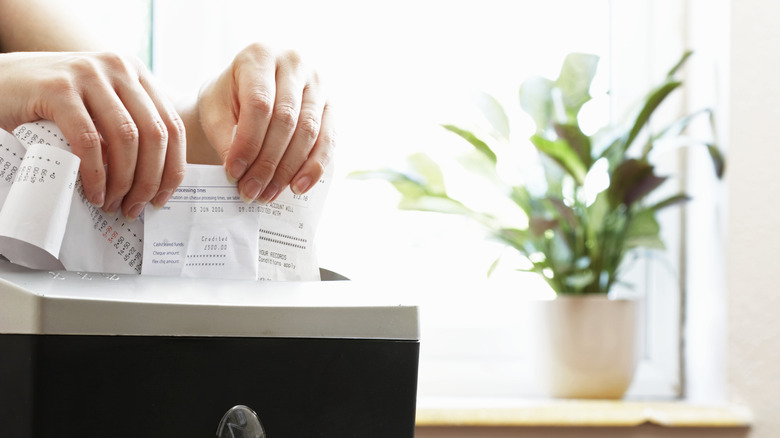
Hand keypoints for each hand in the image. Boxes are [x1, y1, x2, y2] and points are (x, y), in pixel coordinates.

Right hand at [0, 52, 185, 218]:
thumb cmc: (53, 103)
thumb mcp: (101, 105)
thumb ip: (129, 125)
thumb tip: (158, 178)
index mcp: (135, 73)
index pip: (172, 125)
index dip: (173, 167)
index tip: (163, 197)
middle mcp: (118, 68)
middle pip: (154, 134)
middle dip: (150, 180)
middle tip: (135, 207)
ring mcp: (88, 74)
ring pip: (127, 138)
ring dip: (124, 180)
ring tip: (113, 204)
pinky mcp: (58, 89)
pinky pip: (89, 140)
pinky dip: (95, 173)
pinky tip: (94, 193)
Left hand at [195, 43, 334, 202]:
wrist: (251, 85)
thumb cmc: (231, 96)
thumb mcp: (217, 107)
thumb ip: (224, 135)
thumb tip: (238, 171)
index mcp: (260, 55)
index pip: (259, 104)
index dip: (247, 142)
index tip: (233, 173)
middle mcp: (295, 63)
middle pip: (286, 120)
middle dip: (267, 162)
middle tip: (251, 191)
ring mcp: (319, 83)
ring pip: (308, 132)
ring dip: (288, 169)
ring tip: (269, 194)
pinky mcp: (332, 105)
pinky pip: (328, 140)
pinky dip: (314, 167)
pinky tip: (298, 187)